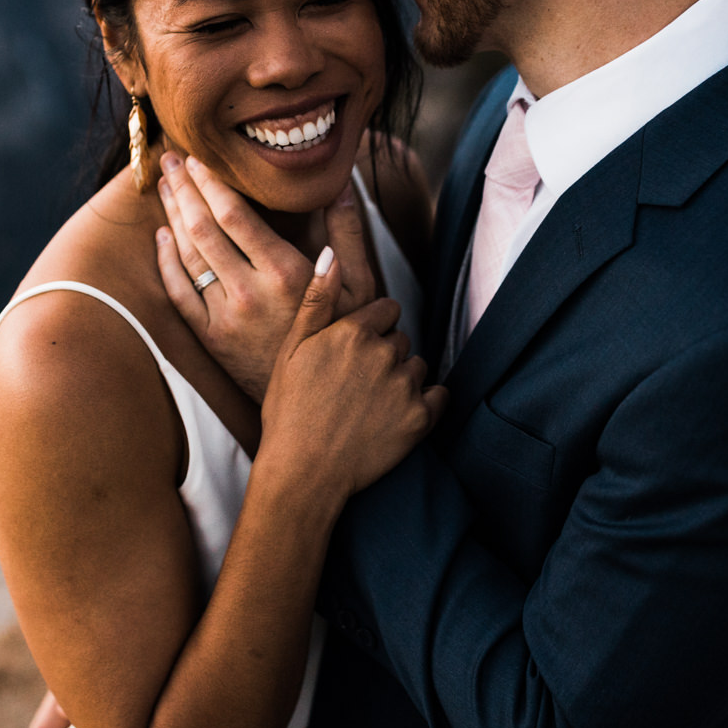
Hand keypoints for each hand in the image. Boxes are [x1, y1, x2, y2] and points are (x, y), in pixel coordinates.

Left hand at [155, 153, 381, 401]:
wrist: (320, 404)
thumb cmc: (344, 337)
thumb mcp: (362, 287)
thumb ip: (349, 232)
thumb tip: (343, 183)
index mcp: (286, 274)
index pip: (236, 216)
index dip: (213, 183)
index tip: (200, 158)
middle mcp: (250, 293)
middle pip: (203, 229)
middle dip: (184, 189)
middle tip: (172, 158)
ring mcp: (225, 318)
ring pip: (188, 257)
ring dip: (172, 216)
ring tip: (165, 186)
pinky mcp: (211, 339)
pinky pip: (179, 294)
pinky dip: (166, 262)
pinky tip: (162, 236)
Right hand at [259, 245, 446, 497]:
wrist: (302, 473)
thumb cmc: (288, 412)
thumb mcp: (291, 350)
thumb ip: (317, 300)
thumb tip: (331, 254)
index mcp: (353, 331)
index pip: (387, 309)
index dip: (371, 328)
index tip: (353, 351)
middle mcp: (384, 354)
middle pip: (401, 338)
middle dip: (384, 354)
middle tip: (355, 384)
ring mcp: (405, 387)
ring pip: (416, 366)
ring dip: (402, 379)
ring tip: (370, 404)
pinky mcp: (420, 419)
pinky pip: (439, 396)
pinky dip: (425, 403)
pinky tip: (397, 416)